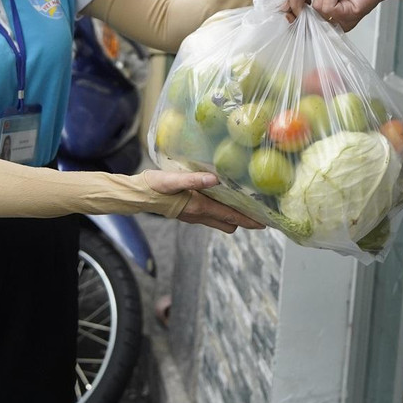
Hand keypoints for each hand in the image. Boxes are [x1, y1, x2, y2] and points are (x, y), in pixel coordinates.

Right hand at [141, 169, 264, 233]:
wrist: (137, 195)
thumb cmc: (154, 187)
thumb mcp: (172, 180)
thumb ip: (193, 180)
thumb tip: (215, 179)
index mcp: (199, 207)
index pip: (230, 216)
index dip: (248, 220)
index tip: (264, 223)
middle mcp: (199, 215)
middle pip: (228, 223)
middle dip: (244, 220)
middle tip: (259, 212)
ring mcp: (193, 215)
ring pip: (220, 221)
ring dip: (233, 216)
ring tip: (246, 206)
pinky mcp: (188, 211)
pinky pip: (210, 215)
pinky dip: (221, 211)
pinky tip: (223, 199)